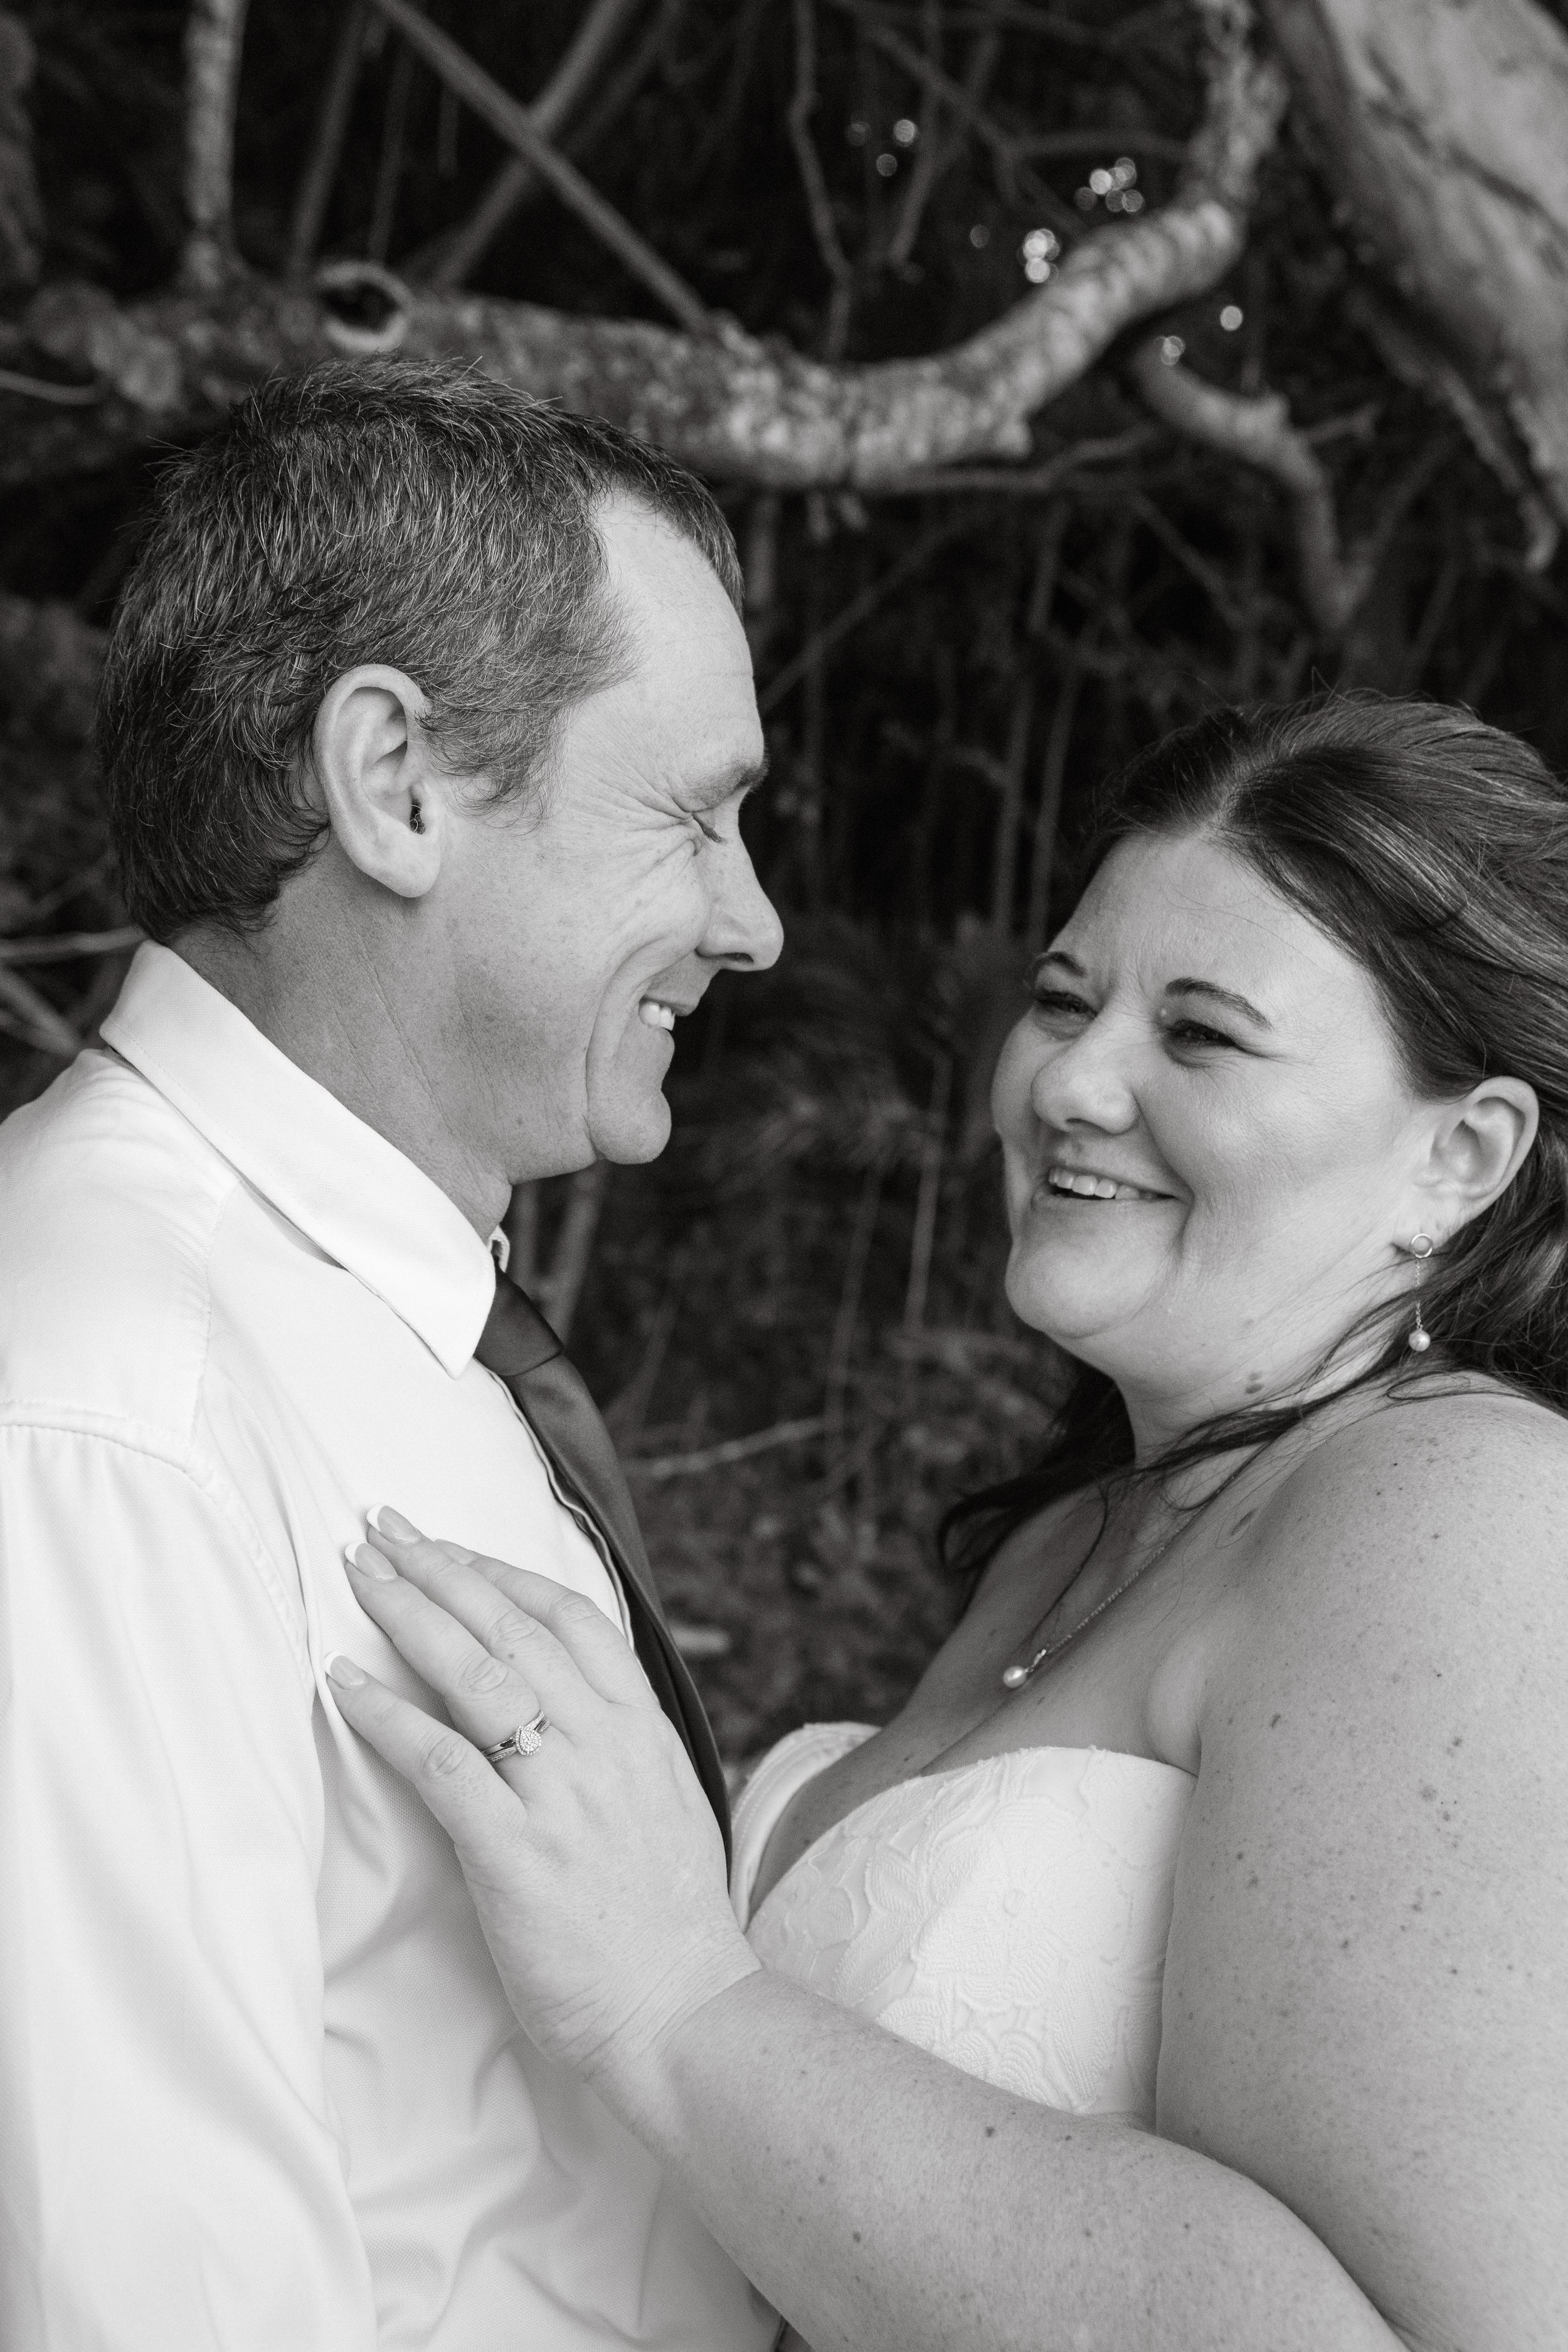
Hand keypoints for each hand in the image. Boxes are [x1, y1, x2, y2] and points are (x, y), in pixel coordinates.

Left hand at [327, 1511, 758, 2118]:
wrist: (685, 2016)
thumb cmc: (668, 1926)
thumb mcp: (665, 1804)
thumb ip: (619, 1749)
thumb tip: (569, 1710)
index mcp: (642, 1730)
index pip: (570, 1617)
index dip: (502, 1572)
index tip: (449, 1543)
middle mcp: (603, 1745)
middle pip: (512, 1628)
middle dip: (440, 1568)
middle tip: (380, 1527)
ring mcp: (560, 1795)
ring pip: (477, 1675)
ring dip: (411, 1615)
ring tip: (358, 1574)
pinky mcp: (515, 1854)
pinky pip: (441, 1764)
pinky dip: (388, 1717)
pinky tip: (344, 1684)